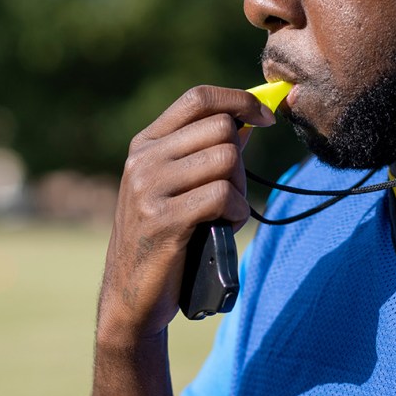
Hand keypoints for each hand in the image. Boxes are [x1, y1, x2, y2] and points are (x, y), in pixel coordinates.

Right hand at [96, 85, 274, 348]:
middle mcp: (142, 159)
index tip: (265, 118)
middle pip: (221, 129)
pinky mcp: (163, 220)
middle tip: (232, 194)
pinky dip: (236, 213)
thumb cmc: (164, 239)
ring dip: (240, 191)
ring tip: (224, 215)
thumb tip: (247, 119)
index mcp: (145, 144)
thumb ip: (206, 152)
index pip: (198, 98)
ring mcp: (148, 188)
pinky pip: (223, 196)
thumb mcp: (176, 188)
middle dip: (241, 161)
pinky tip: (223, 228)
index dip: (239, 100)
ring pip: (227, 160)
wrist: (129, 297)